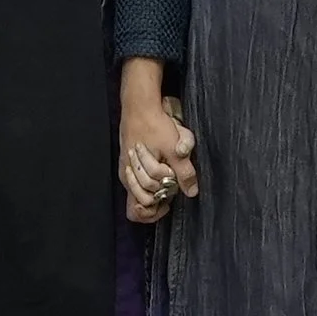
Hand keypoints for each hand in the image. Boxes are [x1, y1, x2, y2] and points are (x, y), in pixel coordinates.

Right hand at [119, 97, 197, 222]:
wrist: (139, 105)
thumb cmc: (155, 125)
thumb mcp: (175, 149)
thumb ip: (184, 173)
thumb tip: (192, 192)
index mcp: (135, 175)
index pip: (140, 209)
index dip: (156, 210)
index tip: (168, 202)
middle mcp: (126, 175)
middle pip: (140, 202)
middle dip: (157, 198)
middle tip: (170, 187)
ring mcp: (124, 169)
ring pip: (136, 193)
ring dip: (151, 190)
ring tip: (164, 178)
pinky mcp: (125, 162)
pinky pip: (134, 182)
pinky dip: (145, 183)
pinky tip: (157, 171)